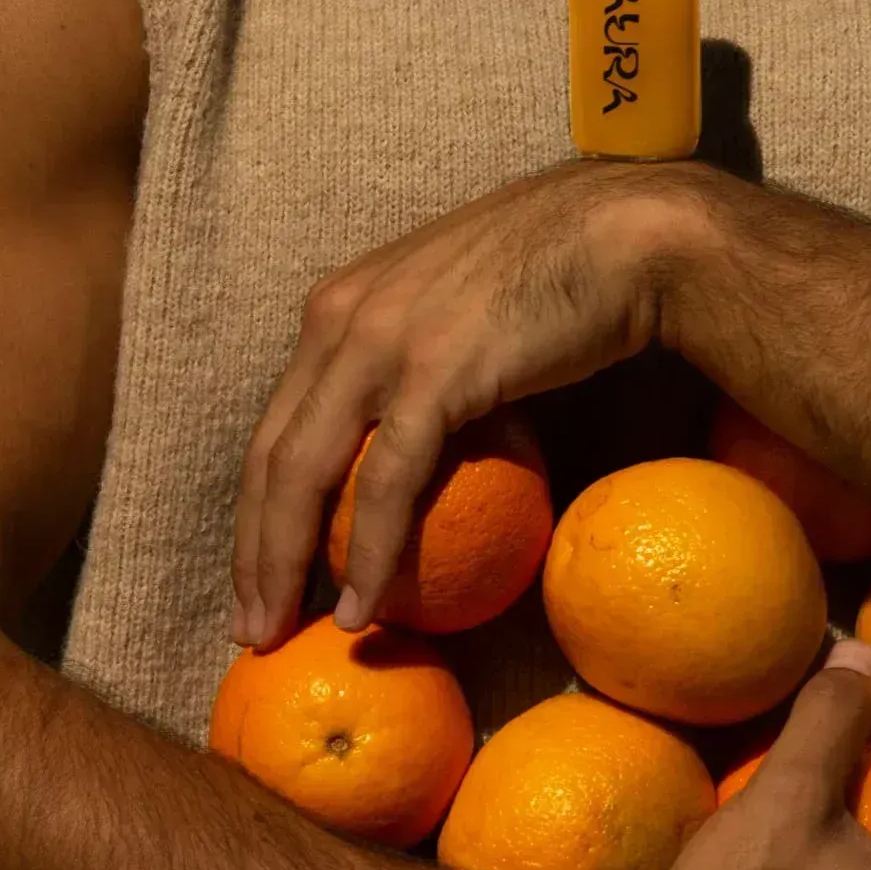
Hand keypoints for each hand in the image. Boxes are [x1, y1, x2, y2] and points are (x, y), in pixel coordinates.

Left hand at [232, 161, 687, 647]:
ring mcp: (381, 344)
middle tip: (248, 627)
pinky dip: (368, 553)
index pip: (277, 423)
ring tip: (279, 631)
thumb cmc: (558, 275)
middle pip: (271, 456)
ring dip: (284, 565)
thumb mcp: (456, 311)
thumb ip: (416, 361)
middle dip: (251, 551)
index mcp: (337, 306)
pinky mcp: (433, 375)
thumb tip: (417, 434)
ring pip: (303, 473)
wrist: (622, 238)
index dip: (258, 507)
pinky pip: (386, 483)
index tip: (258, 573)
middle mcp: (340, 319)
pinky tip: (361, 607)